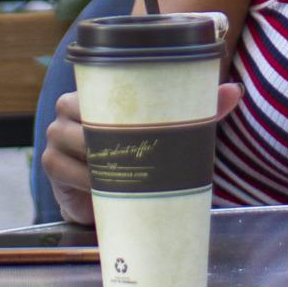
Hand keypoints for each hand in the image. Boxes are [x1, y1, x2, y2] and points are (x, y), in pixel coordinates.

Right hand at [43, 83, 241, 227]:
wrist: (108, 199)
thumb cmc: (138, 155)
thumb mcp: (167, 131)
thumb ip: (199, 109)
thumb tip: (236, 91)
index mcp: (94, 93)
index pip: (98, 87)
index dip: (118, 100)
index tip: (143, 116)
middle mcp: (68, 111)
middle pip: (83, 113)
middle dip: (114, 133)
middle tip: (144, 149)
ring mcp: (55, 138)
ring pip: (75, 140)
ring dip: (102, 158)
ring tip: (129, 170)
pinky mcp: (51, 166)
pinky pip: (65, 169)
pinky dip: (88, 179)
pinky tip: (105, 186)